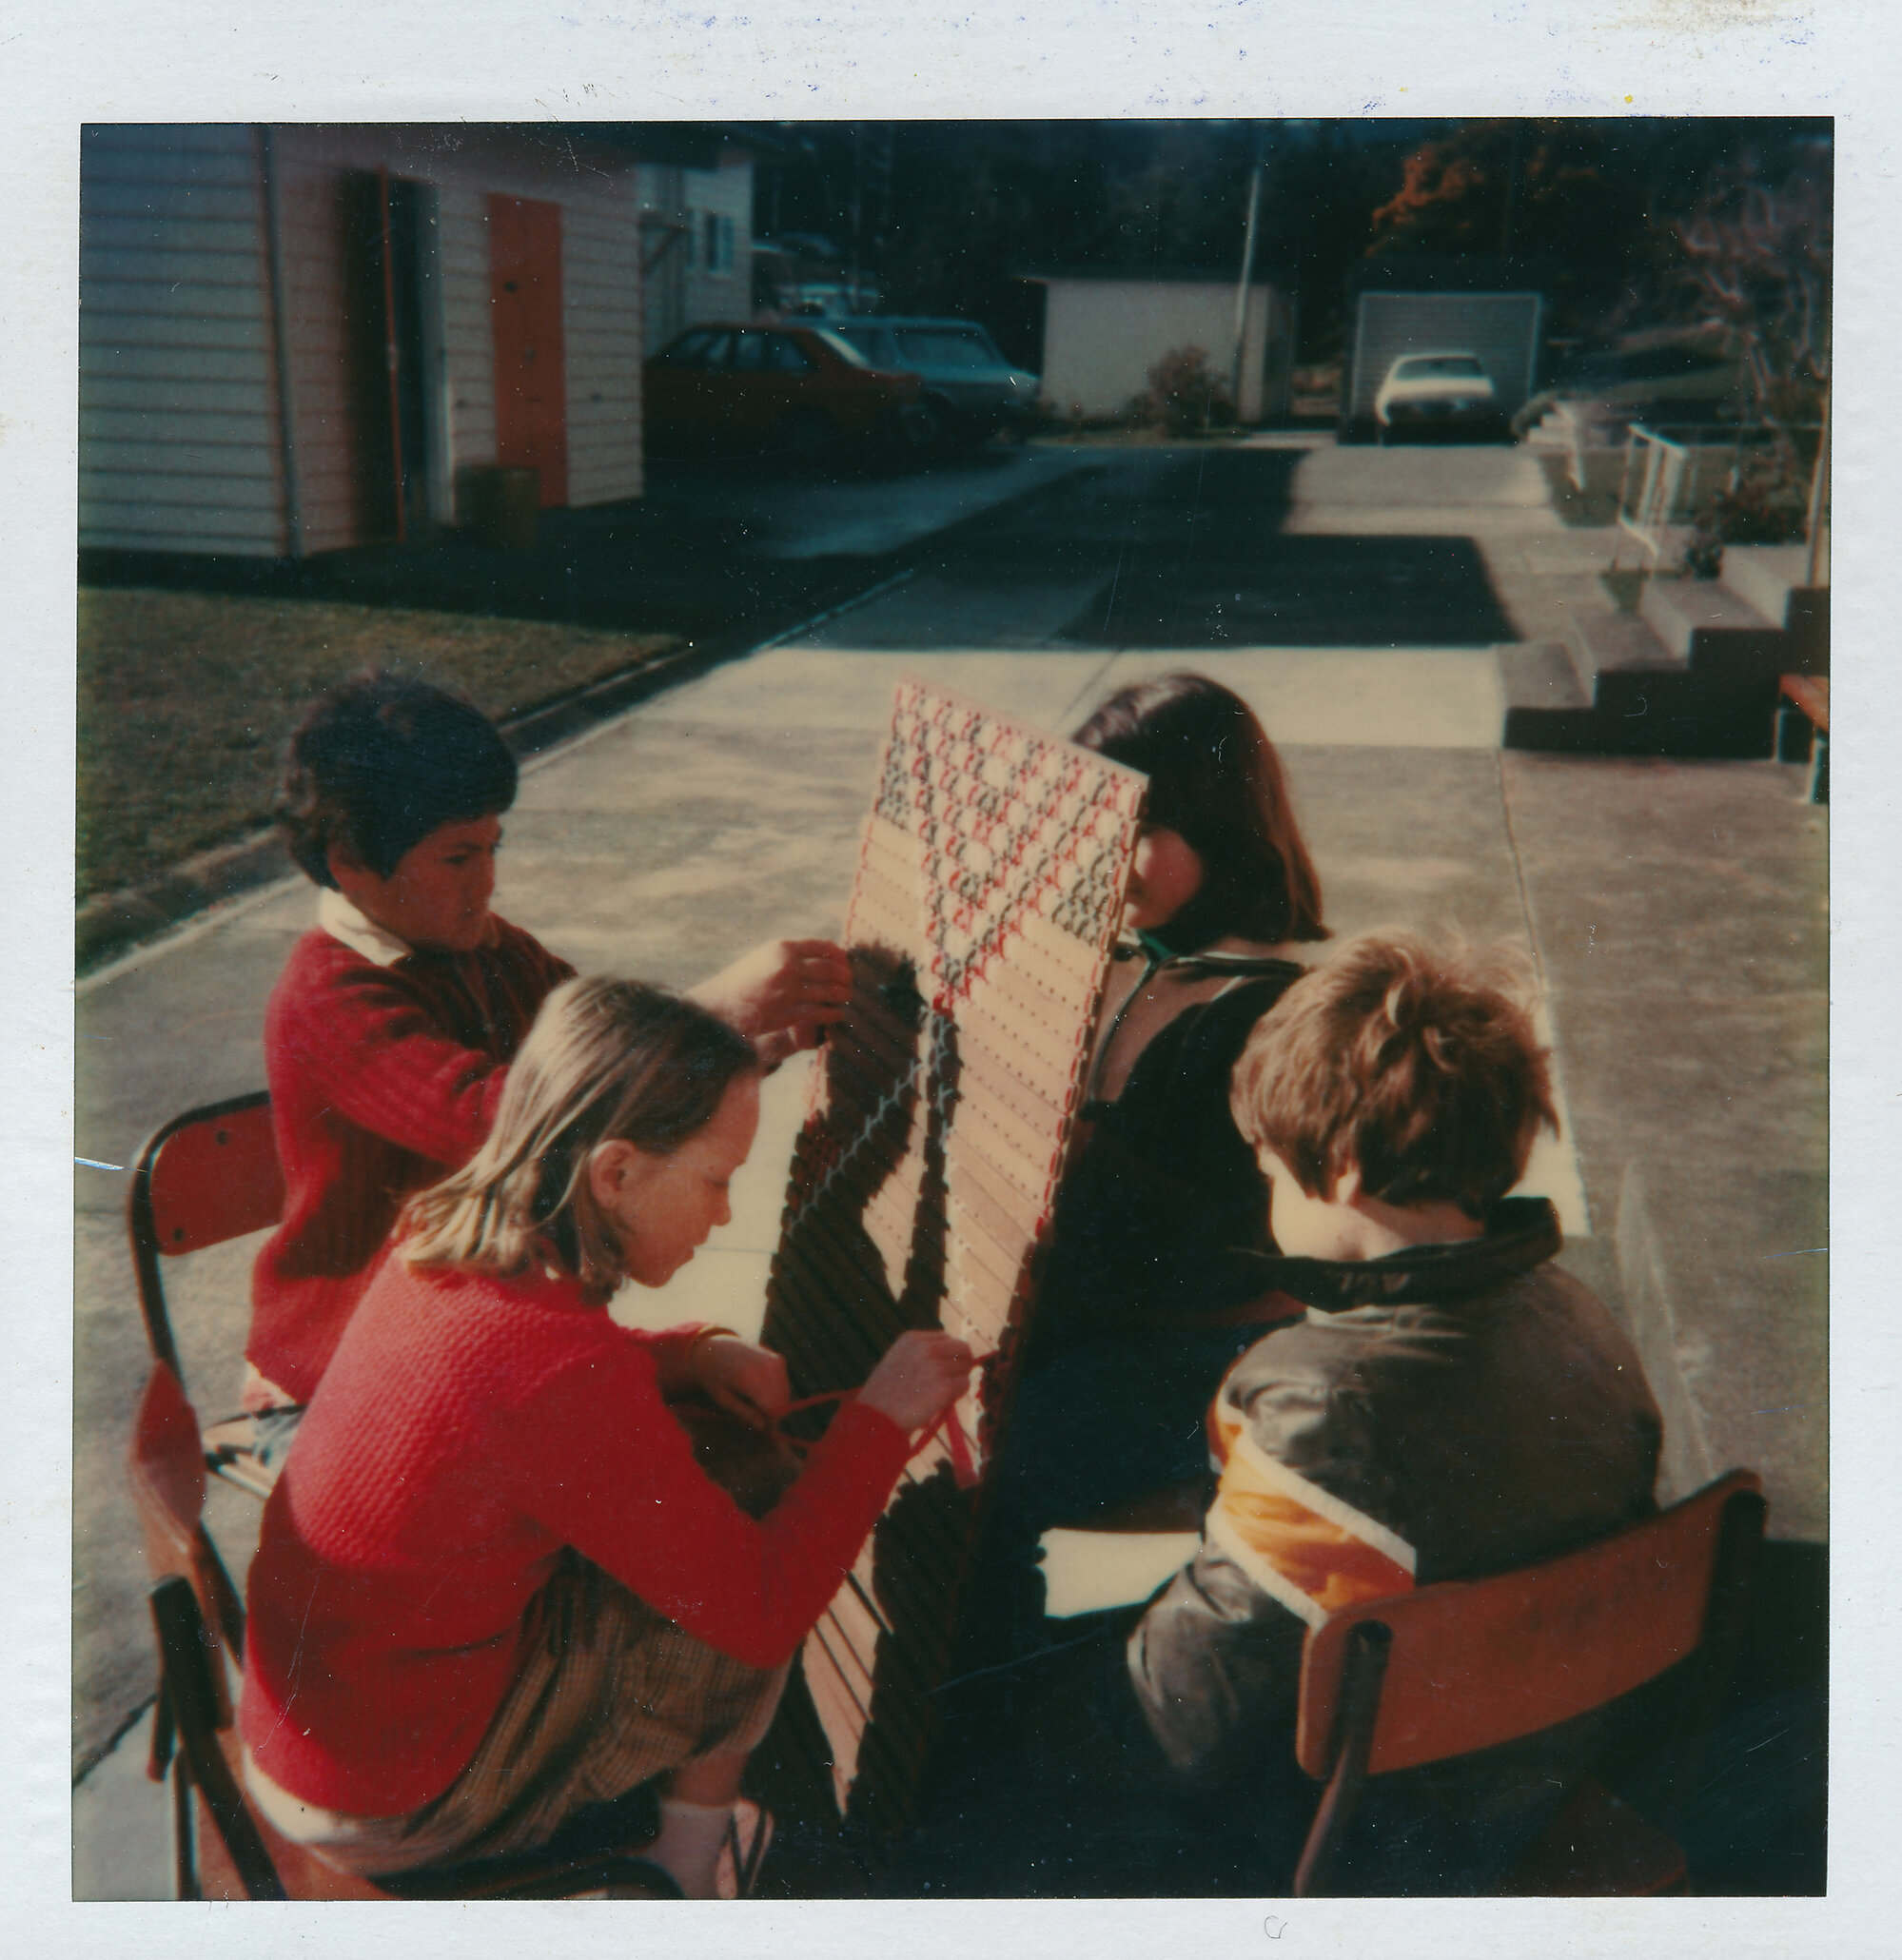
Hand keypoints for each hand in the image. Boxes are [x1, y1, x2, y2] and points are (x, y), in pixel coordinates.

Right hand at [690, 938, 852, 1041]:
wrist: (721, 1005)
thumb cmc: (745, 980)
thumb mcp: (765, 956)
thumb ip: (792, 952)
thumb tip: (828, 949)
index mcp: (782, 948)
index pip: (824, 947)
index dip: (840, 956)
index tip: (846, 962)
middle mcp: (787, 966)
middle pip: (831, 969)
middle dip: (845, 976)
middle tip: (849, 982)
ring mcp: (787, 991)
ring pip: (830, 991)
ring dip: (843, 995)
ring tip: (846, 997)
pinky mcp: (787, 1014)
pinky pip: (820, 1013)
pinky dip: (833, 1014)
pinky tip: (836, 1014)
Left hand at [692, 1336, 790, 1432]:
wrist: (716, 1349)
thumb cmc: (715, 1378)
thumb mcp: (724, 1399)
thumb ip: (745, 1413)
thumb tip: (764, 1428)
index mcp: (749, 1377)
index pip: (773, 1408)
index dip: (771, 1423)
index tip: (762, 1431)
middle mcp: (766, 1367)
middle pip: (782, 1402)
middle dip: (773, 1415)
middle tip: (757, 1420)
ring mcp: (774, 1361)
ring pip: (786, 1394)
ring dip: (776, 1404)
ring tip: (755, 1405)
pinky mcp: (778, 1359)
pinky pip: (784, 1384)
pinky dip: (776, 1393)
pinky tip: (759, 1392)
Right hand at [857, 1330, 974, 1433]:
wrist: (875, 1419)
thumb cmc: (883, 1396)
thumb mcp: (896, 1362)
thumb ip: (920, 1356)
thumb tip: (952, 1360)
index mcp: (912, 1339)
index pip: (945, 1338)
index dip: (948, 1354)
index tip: (945, 1368)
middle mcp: (926, 1348)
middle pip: (962, 1348)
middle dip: (962, 1362)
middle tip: (956, 1379)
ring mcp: (936, 1366)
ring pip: (964, 1369)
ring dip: (957, 1381)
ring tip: (938, 1396)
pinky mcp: (945, 1386)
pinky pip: (964, 1385)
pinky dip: (958, 1394)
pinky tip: (941, 1402)